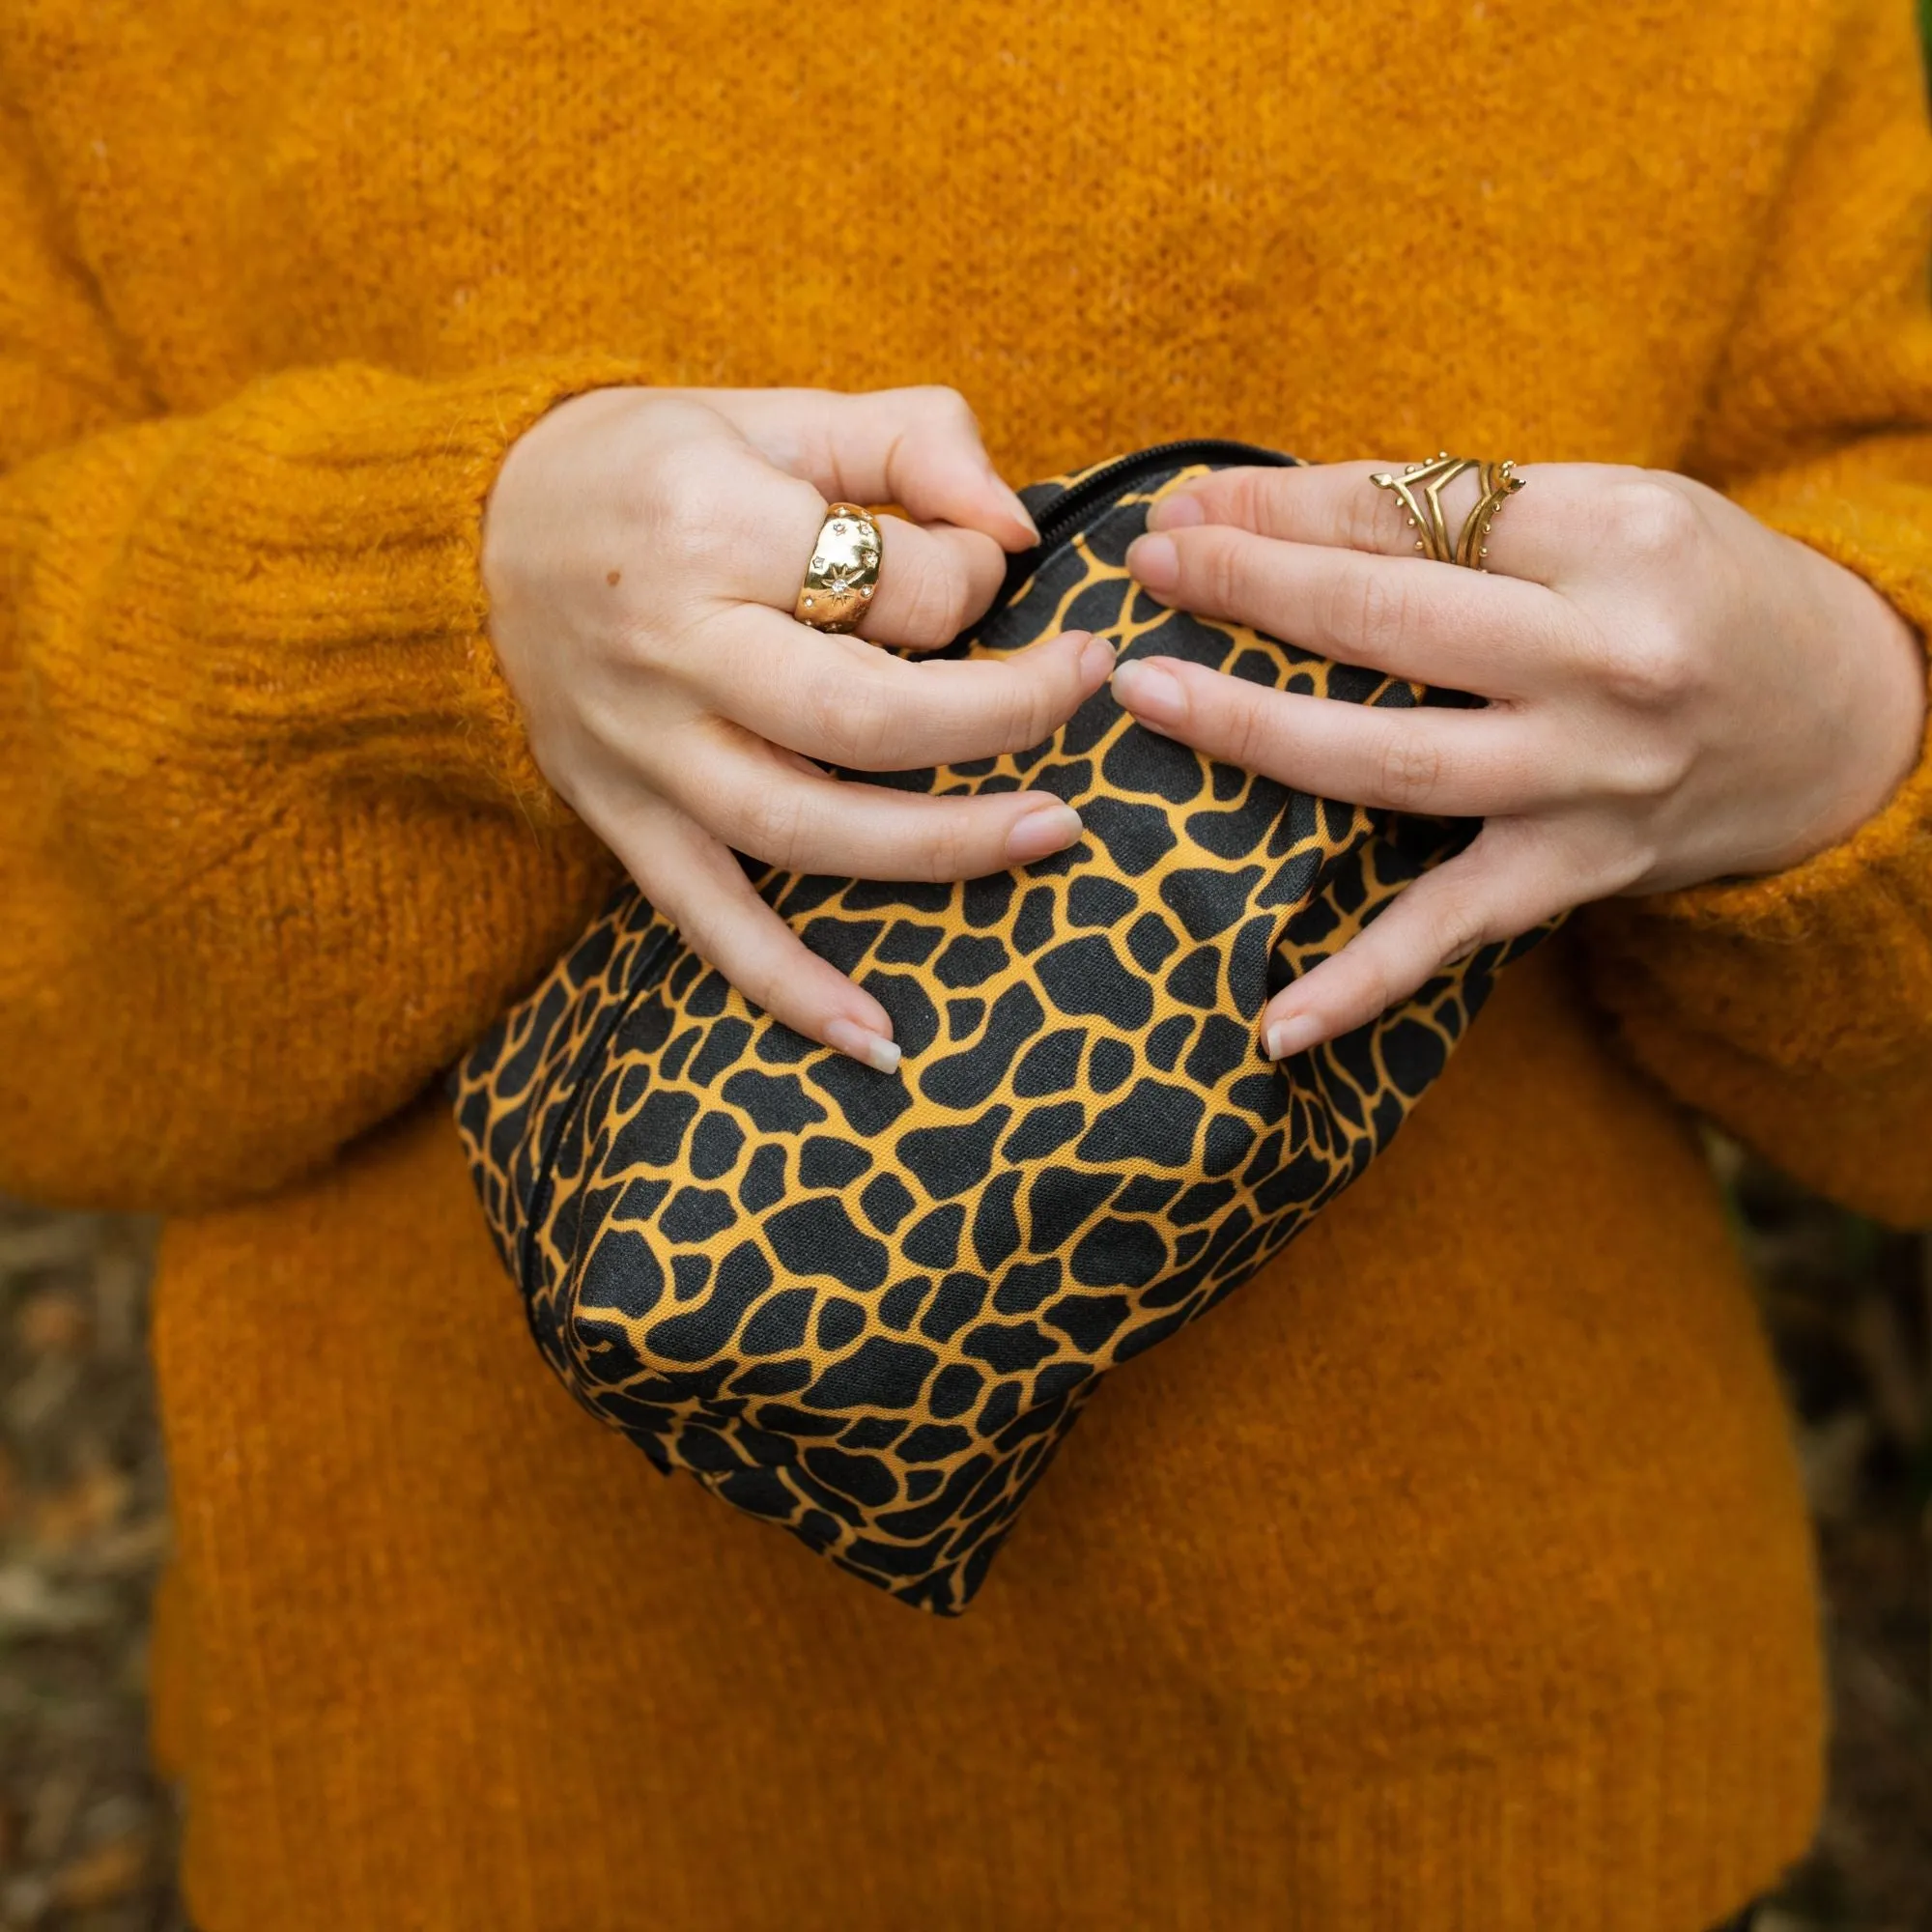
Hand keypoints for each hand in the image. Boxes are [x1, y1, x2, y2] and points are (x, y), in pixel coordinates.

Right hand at [483, 384, 1112, 1068]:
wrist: (467, 537)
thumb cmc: (644, 466)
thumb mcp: (772, 409)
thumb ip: (910, 440)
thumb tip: (1020, 526)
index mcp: (707, 527)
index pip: (889, 580)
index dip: (972, 574)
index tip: (985, 563)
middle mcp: (670, 651)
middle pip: (864, 716)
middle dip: (999, 715)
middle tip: (1087, 691)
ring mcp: (643, 752)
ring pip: (805, 828)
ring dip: (940, 847)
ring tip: (1051, 834)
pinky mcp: (621, 819)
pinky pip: (707, 921)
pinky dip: (789, 988)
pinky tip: (877, 1039)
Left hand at [1113, 460, 1926, 1058]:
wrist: (1844, 719)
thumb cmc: (1703, 593)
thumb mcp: (1613, 512)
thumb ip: (1464, 517)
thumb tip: (1271, 515)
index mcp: (1617, 539)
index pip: (1411, 513)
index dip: (1279, 509)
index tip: (1182, 511)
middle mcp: (1606, 662)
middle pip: (1387, 624)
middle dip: (1248, 590)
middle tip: (1146, 571)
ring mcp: (1588, 781)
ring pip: (1391, 763)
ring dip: (1254, 733)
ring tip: (1149, 699)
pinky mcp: (1576, 873)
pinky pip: (1449, 933)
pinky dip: (1360, 984)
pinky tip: (1271, 1023)